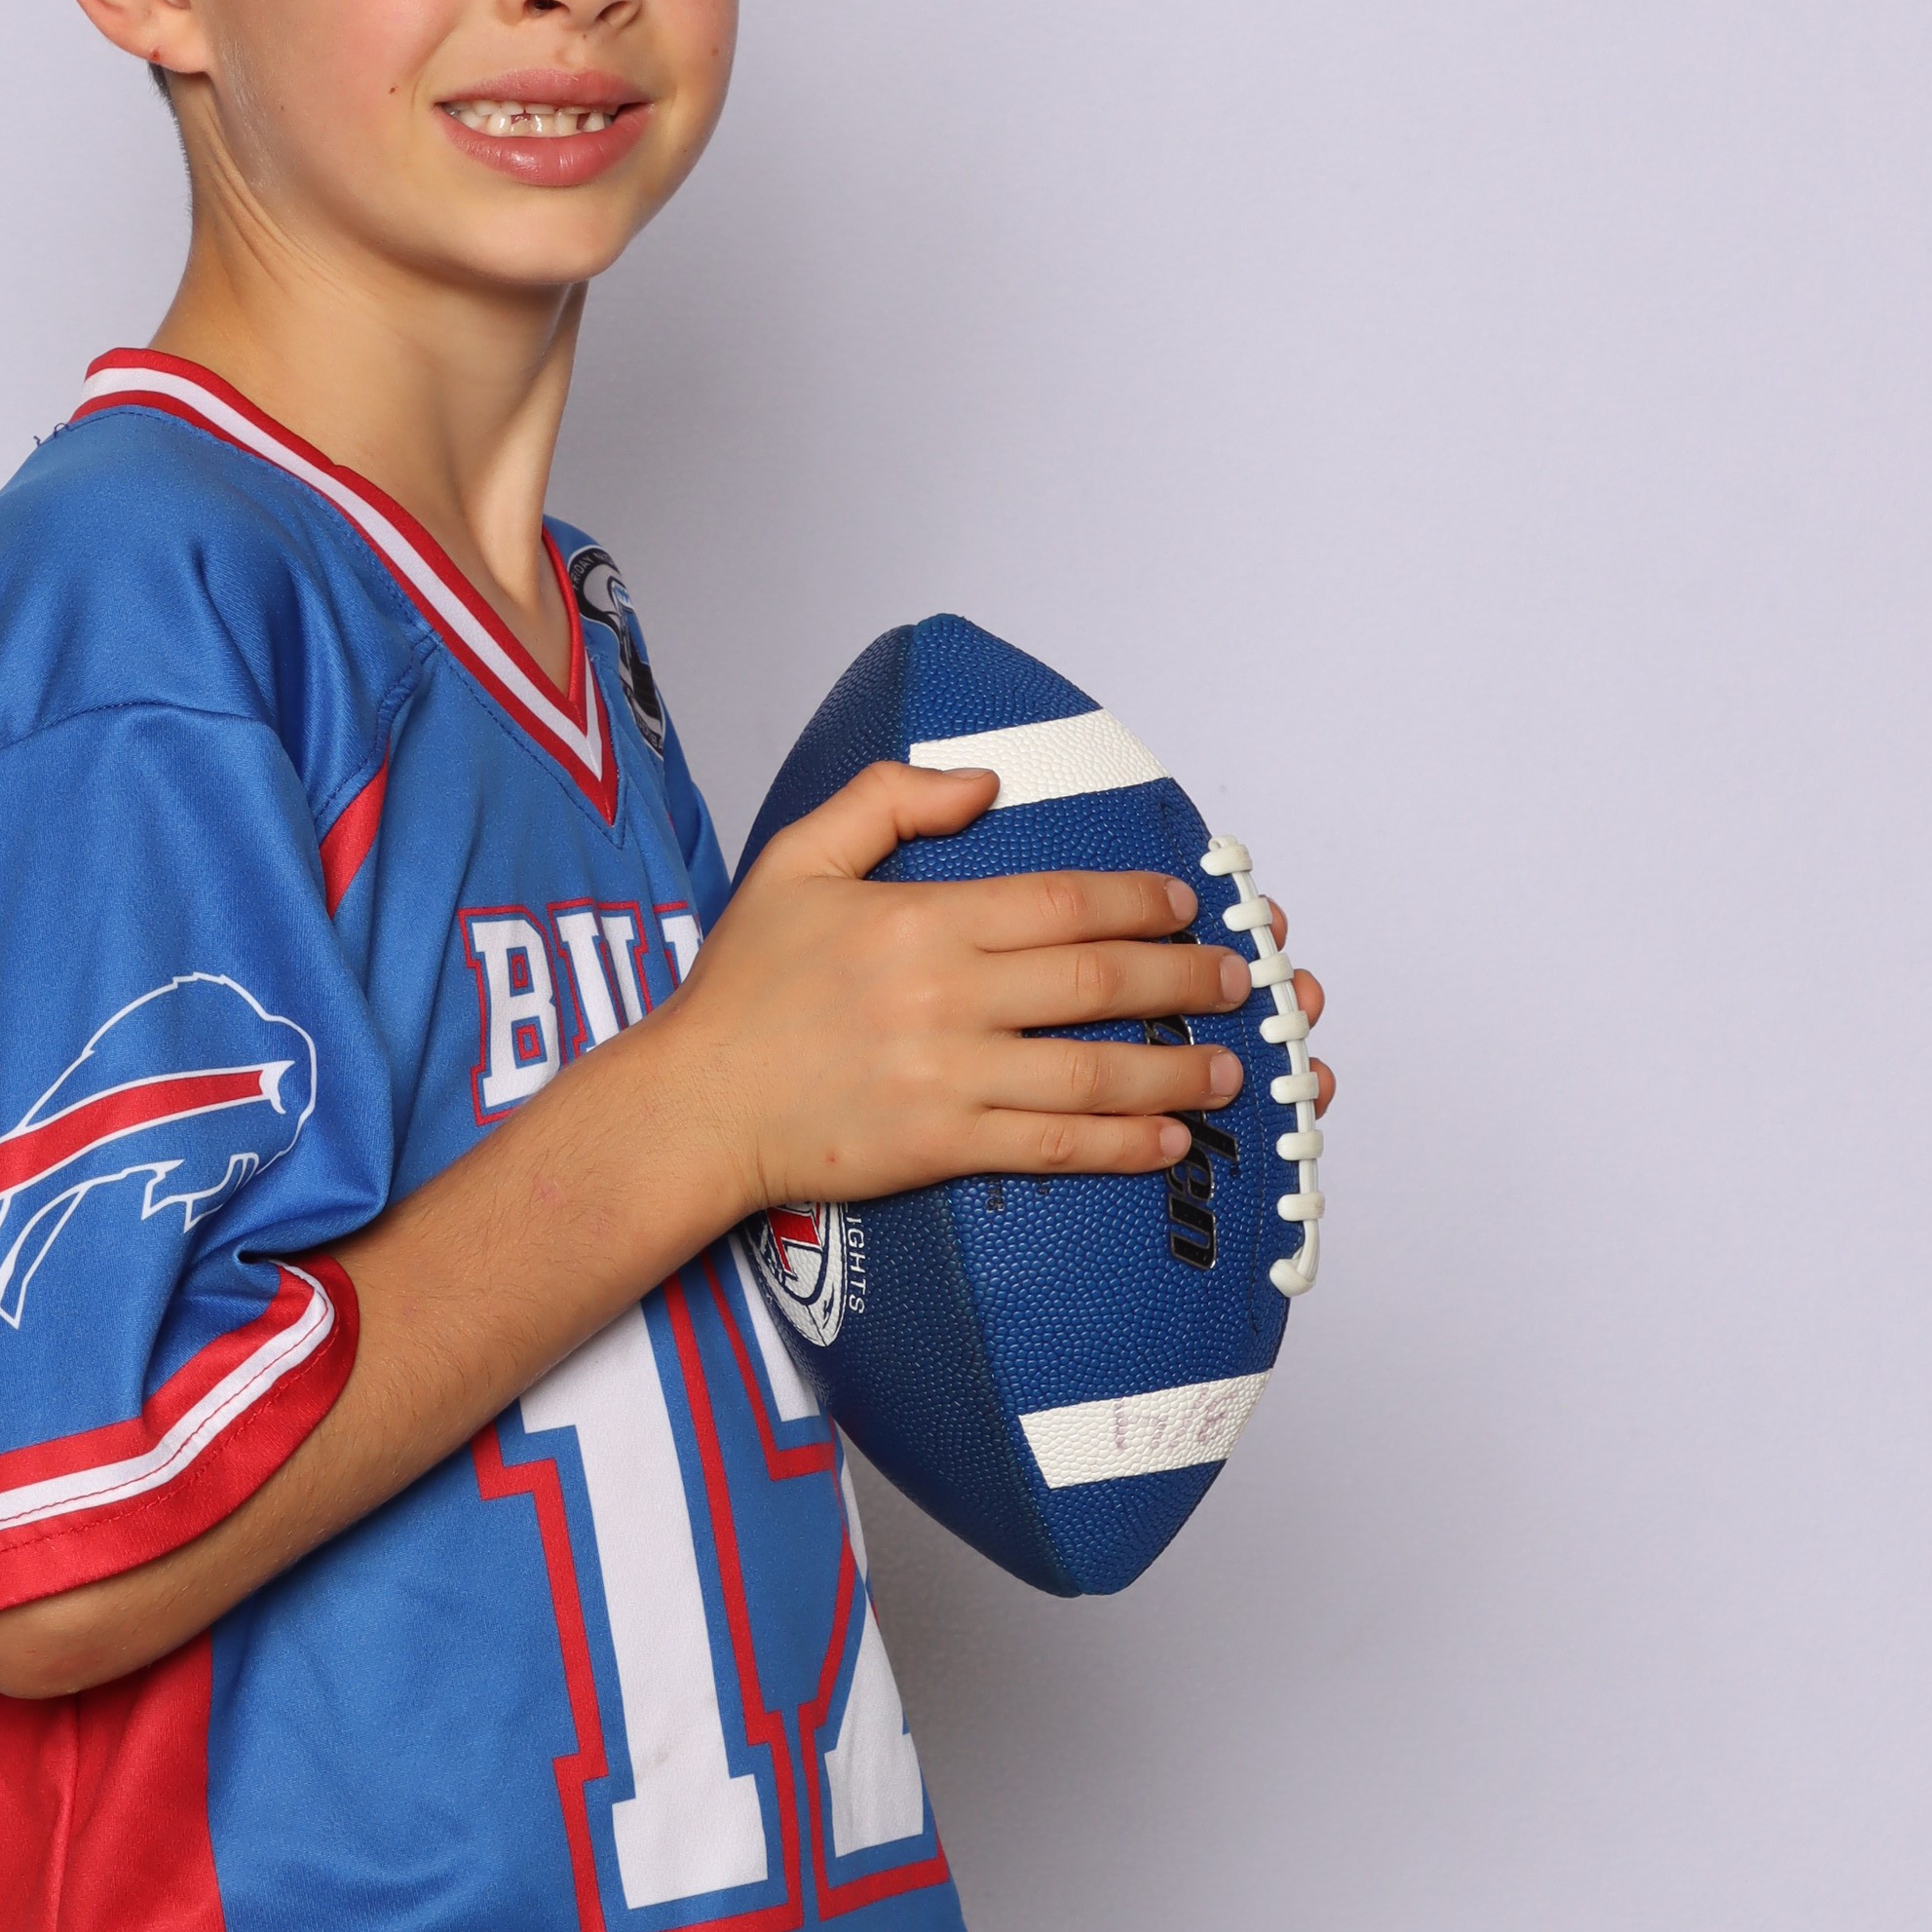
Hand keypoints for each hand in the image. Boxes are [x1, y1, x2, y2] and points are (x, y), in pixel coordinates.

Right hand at [659, 761, 1328, 1214]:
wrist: (693, 1103)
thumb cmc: (741, 989)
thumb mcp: (796, 858)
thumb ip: (886, 801)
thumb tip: (982, 785)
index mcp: (921, 920)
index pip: (1062, 901)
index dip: (1138, 901)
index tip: (1183, 905)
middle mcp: (946, 996)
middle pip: (1100, 982)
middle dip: (1186, 978)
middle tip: (1238, 980)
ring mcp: (949, 1076)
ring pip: (1095, 1070)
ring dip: (1178, 1069)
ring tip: (1231, 1067)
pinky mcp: (943, 1145)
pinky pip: (1054, 1146)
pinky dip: (1122, 1145)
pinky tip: (1170, 1140)